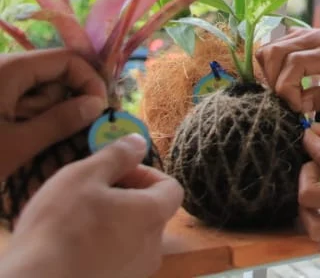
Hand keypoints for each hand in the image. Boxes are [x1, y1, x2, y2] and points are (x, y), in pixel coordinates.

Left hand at [0, 48, 107, 180]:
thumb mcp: (17, 144)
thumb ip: (60, 121)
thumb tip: (96, 105)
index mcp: (10, 68)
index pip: (69, 59)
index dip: (91, 82)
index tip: (99, 113)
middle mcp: (3, 66)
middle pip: (54, 74)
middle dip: (61, 103)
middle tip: (51, 135)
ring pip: (37, 89)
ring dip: (40, 114)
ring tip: (19, 140)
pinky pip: (20, 98)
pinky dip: (25, 117)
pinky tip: (11, 138)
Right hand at [2, 134, 182, 277]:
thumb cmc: (60, 226)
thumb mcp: (84, 176)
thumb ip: (116, 156)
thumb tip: (139, 142)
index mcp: (152, 215)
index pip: (171, 188)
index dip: (147, 174)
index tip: (118, 172)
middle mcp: (153, 247)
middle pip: (152, 212)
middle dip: (128, 197)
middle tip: (93, 192)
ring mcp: (135, 271)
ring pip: (135, 237)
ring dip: (115, 222)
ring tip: (80, 218)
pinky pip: (119, 259)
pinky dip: (104, 246)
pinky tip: (75, 244)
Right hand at [255, 28, 319, 112]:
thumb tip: (296, 106)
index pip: (295, 64)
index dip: (288, 89)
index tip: (297, 106)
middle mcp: (316, 38)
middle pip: (275, 53)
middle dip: (273, 81)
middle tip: (286, 99)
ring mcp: (305, 33)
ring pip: (269, 48)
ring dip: (269, 73)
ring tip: (284, 90)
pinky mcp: (298, 33)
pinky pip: (273, 45)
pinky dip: (270, 64)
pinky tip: (284, 78)